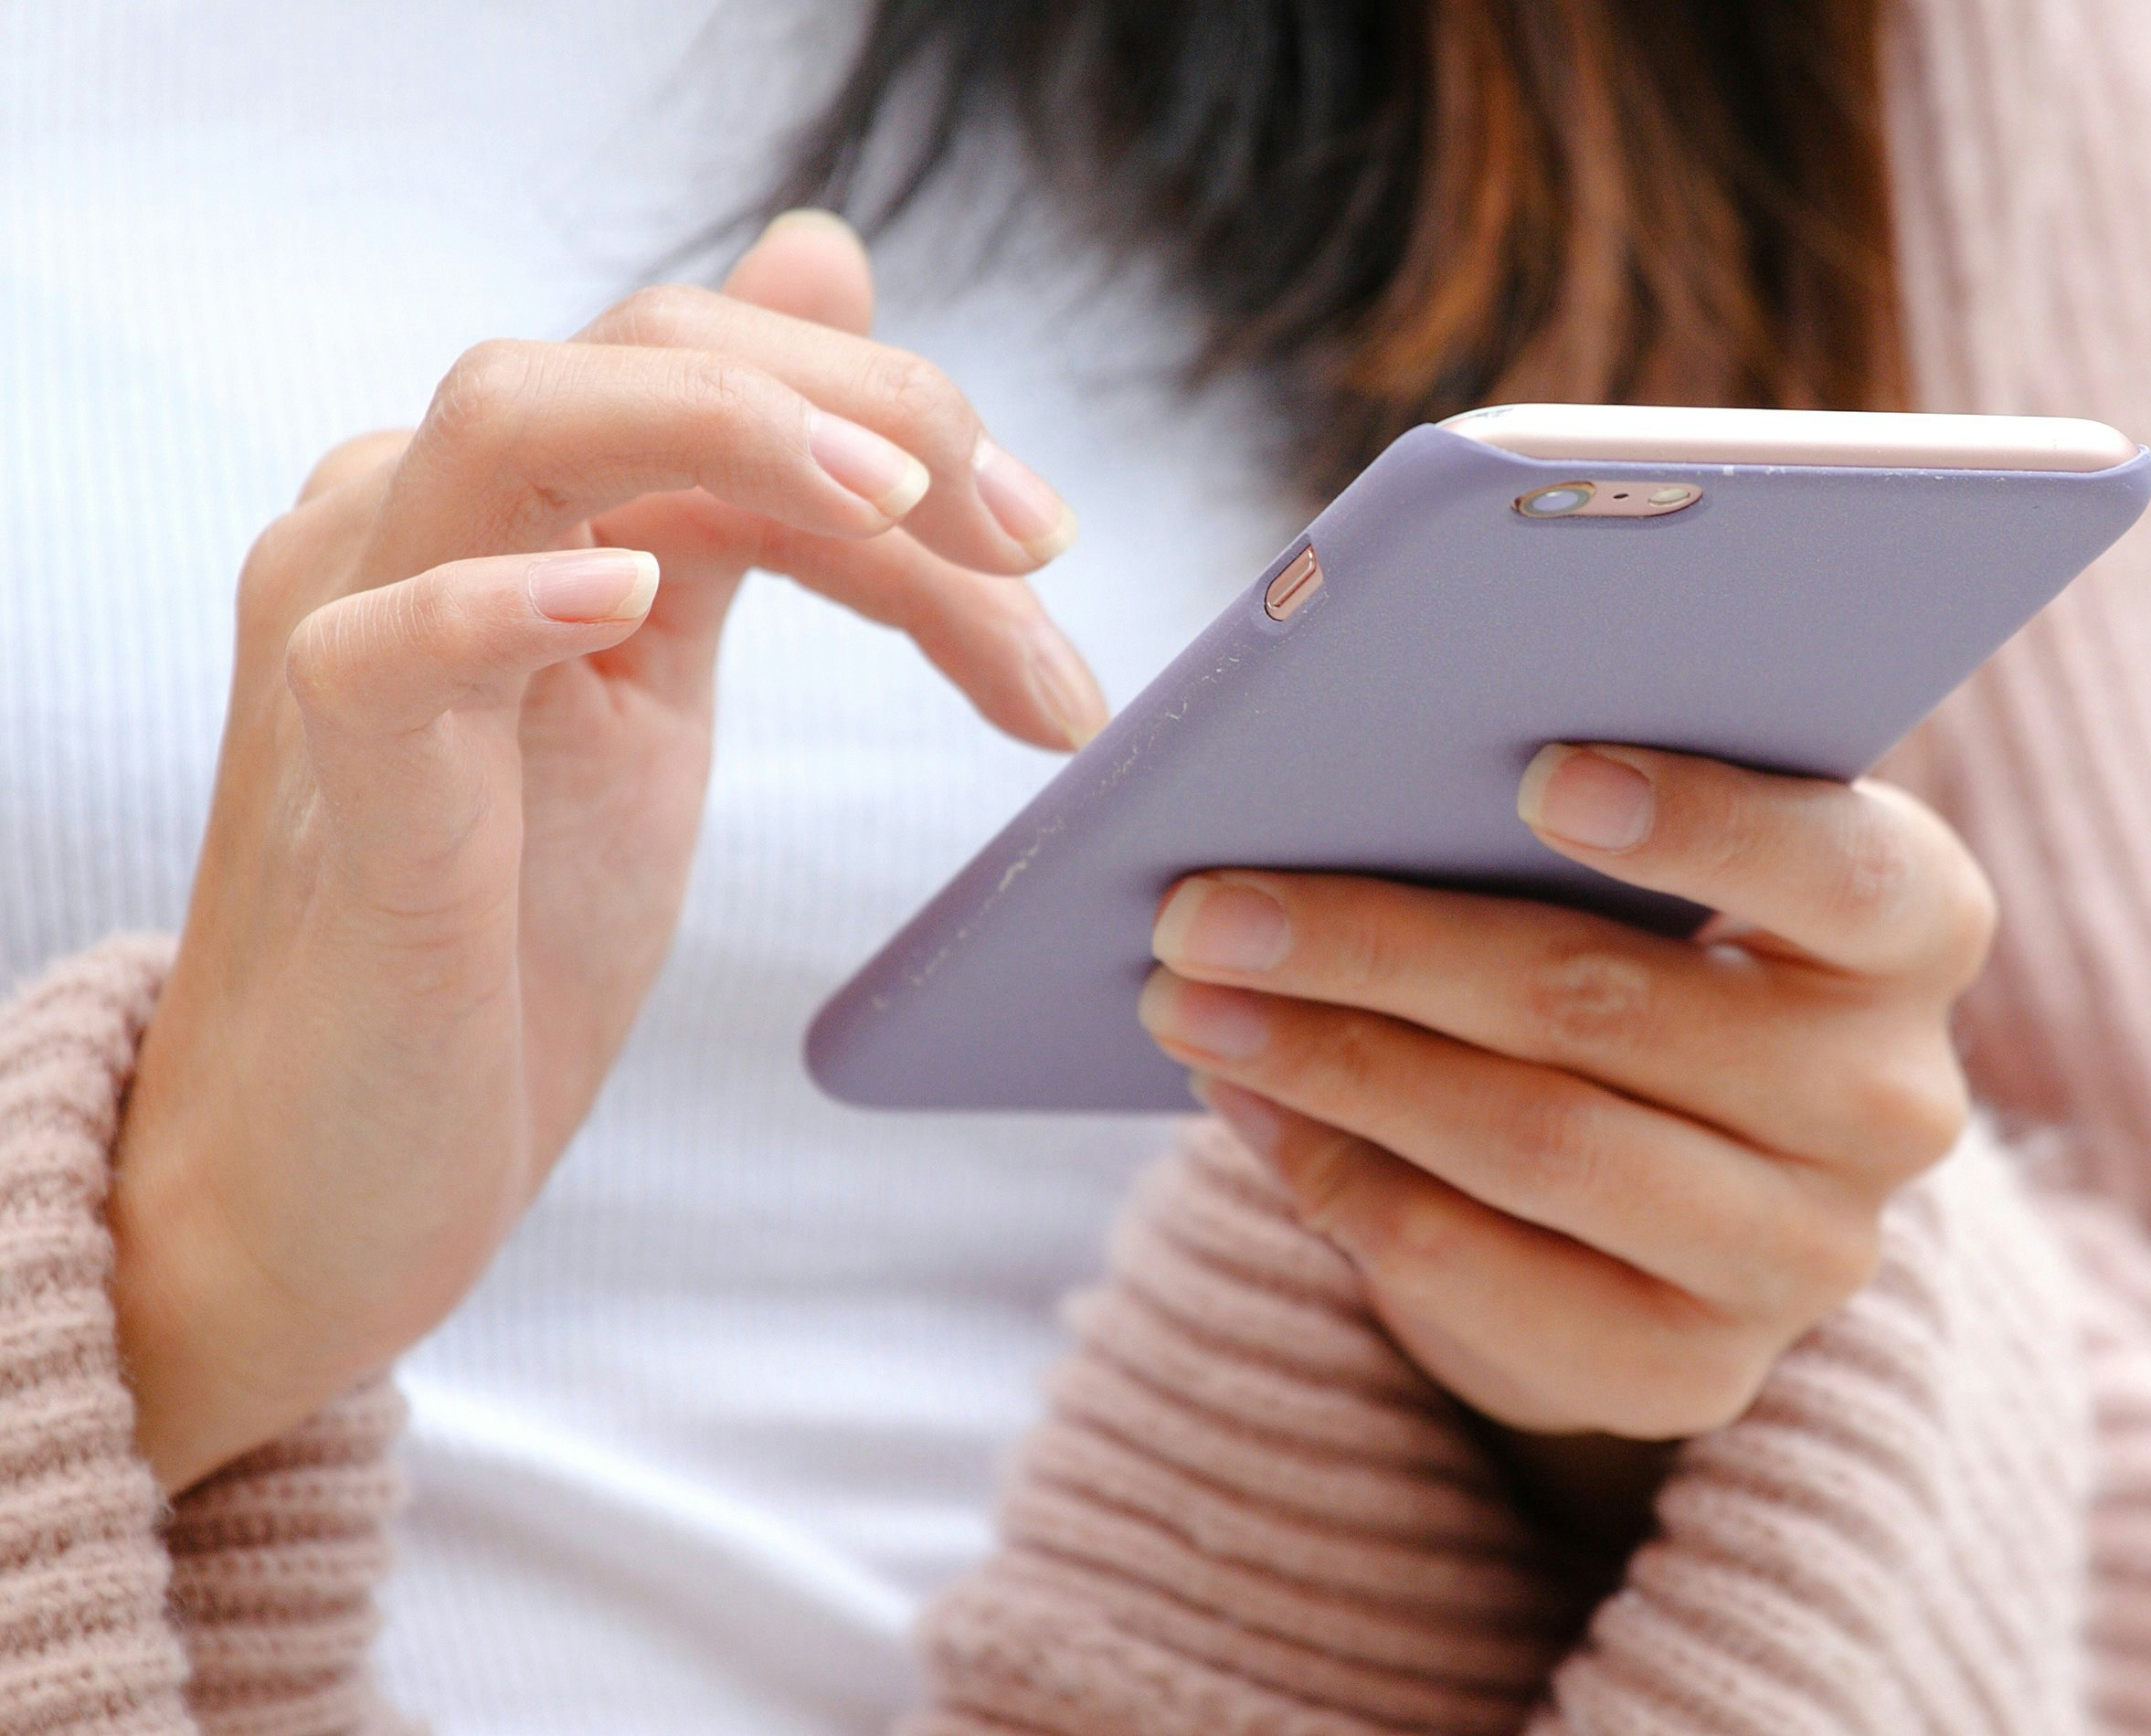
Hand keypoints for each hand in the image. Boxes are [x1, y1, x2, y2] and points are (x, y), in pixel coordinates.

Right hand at [110, 213, 1105, 1490]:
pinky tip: (636, 600)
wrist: (340, 1187)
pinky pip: (385, 650)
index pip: (725, 369)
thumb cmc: (499, 951)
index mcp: (515, 515)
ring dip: (738, 431)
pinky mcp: (343, 798)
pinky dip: (507, 605)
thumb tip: (829, 255)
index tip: (1048, 545)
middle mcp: (418, 531)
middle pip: (645, 342)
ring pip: (512, 423)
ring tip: (894, 506)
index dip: (905, 419)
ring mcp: (358, 646)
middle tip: (1034, 536)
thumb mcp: (659, 696)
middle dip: (876, 407)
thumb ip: (741, 500)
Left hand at [1137, 744, 1992, 1540]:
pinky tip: (1247, 1104)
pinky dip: (1340, 1179)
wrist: (1664, 1200)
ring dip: (1336, 1065)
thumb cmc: (1641, 958)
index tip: (1539, 773)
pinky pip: (1483, 1272)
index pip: (1844, 869)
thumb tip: (1322, 782)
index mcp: (1912, 928)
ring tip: (1192, 1001)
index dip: (1704, 824)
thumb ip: (1555, 818)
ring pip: (1538, 1142)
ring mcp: (1805, 1257)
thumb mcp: (1643, 875)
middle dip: (1384, 946)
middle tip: (1206, 904)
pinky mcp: (1695, 1373)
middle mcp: (1891, 1101)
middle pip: (1613, 1006)